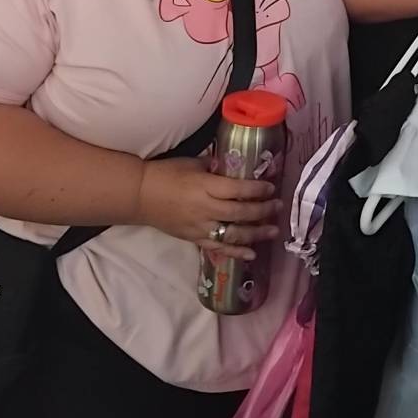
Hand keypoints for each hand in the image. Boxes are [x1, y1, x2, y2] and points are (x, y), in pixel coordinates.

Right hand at [136, 156, 278, 260]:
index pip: (239, 190)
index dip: (258, 190)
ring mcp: (200, 227)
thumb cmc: (166, 173)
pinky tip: (252, 254)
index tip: (271, 188)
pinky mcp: (194, 239)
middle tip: (278, 207)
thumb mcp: (193, 163)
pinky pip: (218, 248)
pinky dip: (236, 252)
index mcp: (206, 186)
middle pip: (241, 213)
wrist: (139, 195)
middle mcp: (206, 208)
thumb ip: (215, 167)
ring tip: (273, 231)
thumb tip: (236, 169)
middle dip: (263, 211)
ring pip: (233, 234)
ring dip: (256, 233)